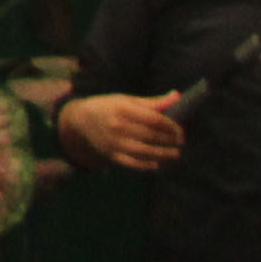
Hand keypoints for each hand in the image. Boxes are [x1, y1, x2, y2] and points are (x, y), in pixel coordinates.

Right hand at [58, 89, 181, 169]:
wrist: (80, 120)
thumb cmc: (108, 107)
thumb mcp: (126, 100)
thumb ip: (152, 102)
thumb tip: (177, 96)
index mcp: (122, 108)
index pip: (153, 119)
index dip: (171, 126)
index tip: (180, 131)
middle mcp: (117, 125)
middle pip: (150, 135)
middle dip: (169, 140)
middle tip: (180, 142)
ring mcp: (113, 141)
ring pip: (143, 151)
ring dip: (162, 154)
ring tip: (175, 154)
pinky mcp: (110, 154)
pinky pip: (131, 162)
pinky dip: (145, 165)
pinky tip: (156, 164)